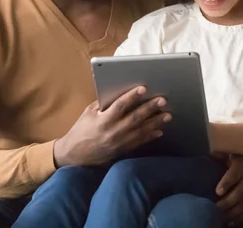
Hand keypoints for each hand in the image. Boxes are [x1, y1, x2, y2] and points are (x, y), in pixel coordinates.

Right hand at [53, 86, 170, 166]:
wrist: (75, 155)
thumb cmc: (81, 130)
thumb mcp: (88, 113)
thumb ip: (103, 103)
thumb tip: (119, 92)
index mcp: (102, 120)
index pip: (119, 106)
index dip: (132, 97)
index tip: (143, 89)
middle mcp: (112, 132)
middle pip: (134, 118)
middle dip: (150, 108)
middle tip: (163, 100)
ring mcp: (119, 142)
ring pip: (140, 131)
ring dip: (155, 122)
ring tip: (167, 115)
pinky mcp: (122, 150)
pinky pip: (139, 142)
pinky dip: (150, 136)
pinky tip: (160, 130)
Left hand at [215, 155, 242, 223]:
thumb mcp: (235, 154)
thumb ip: (223, 155)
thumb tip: (211, 154)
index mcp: (241, 168)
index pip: (233, 176)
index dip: (226, 183)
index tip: (218, 192)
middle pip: (238, 194)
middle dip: (226, 204)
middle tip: (214, 210)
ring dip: (232, 213)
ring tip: (221, 218)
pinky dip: (241, 217)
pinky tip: (232, 222)